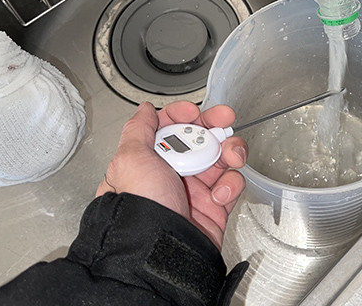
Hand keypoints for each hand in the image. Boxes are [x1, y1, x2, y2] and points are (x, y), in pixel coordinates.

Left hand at [97, 101, 247, 249]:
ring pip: (221, 157)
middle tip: (225, 120)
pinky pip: (232, 184)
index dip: (182, 116)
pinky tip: (220, 193)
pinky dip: (231, 184)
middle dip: (214, 126)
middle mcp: (172, 174)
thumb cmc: (140, 207)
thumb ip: (139, 130)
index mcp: (149, 161)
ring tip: (231, 156)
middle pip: (199, 138)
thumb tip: (145, 110)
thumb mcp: (129, 160)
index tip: (193, 112)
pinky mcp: (215, 206)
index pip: (168, 128)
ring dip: (230, 151)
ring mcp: (195, 189)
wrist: (161, 251)